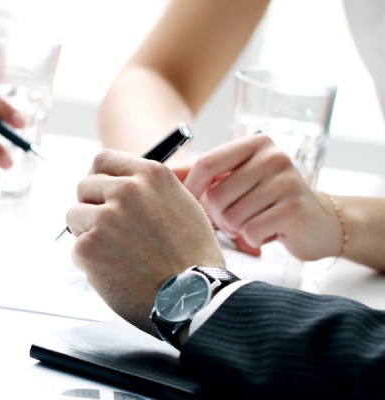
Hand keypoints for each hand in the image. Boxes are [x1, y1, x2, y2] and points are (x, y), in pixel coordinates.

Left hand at [66, 150, 224, 334]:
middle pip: (84, 186)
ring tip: (116, 253)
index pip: (103, 160)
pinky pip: (76, 248)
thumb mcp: (183, 205)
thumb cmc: (192, 258)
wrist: (193, 298)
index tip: (101, 192)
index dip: (99, 178)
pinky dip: (89, 262)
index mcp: (150, 175)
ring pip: (74, 215)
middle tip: (109, 231)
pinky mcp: (89, 246)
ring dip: (87, 233)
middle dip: (91, 206)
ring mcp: (105, 217)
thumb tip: (118, 183)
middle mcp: (126, 190)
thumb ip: (149, 190)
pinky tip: (116, 271)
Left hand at [180, 135, 342, 260]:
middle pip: (217, 195)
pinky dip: (252, 240)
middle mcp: (273, 156)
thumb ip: (203, 175)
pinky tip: (266, 233)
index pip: (206, 163)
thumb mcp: (238, 179)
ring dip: (236, 229)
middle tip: (234, 220)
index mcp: (255, 143)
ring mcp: (287, 181)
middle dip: (219, 217)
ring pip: (232, 216)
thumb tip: (163, 173)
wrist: (318, 222)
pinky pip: (250, 232)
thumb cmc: (268, 201)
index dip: (191, 189)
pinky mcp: (295, 209)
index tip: (188, 206)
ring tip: (252, 224)